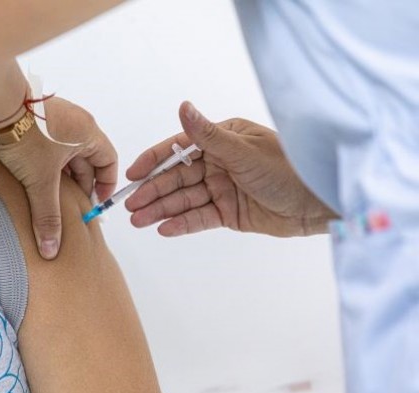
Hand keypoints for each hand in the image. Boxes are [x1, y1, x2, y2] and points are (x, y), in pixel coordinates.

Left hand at [0, 97, 116, 258]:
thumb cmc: (25, 135)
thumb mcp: (40, 181)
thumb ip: (48, 216)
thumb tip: (51, 247)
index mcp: (87, 133)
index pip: (108, 160)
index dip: (105, 184)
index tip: (95, 203)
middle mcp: (76, 123)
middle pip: (87, 159)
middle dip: (80, 185)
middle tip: (72, 207)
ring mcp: (55, 120)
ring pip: (65, 154)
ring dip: (61, 176)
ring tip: (50, 196)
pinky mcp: (36, 121)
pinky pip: (49, 146)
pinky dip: (46, 164)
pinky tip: (33, 179)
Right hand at [125, 102, 336, 237]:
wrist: (320, 204)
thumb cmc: (289, 169)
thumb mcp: (244, 151)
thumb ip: (208, 136)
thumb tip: (183, 106)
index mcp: (222, 139)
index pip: (178, 148)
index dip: (153, 161)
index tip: (132, 174)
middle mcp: (219, 162)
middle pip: (177, 178)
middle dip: (153, 191)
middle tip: (130, 206)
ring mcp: (222, 188)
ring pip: (185, 200)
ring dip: (162, 210)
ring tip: (139, 221)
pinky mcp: (229, 213)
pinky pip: (200, 218)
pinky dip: (182, 223)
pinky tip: (163, 229)